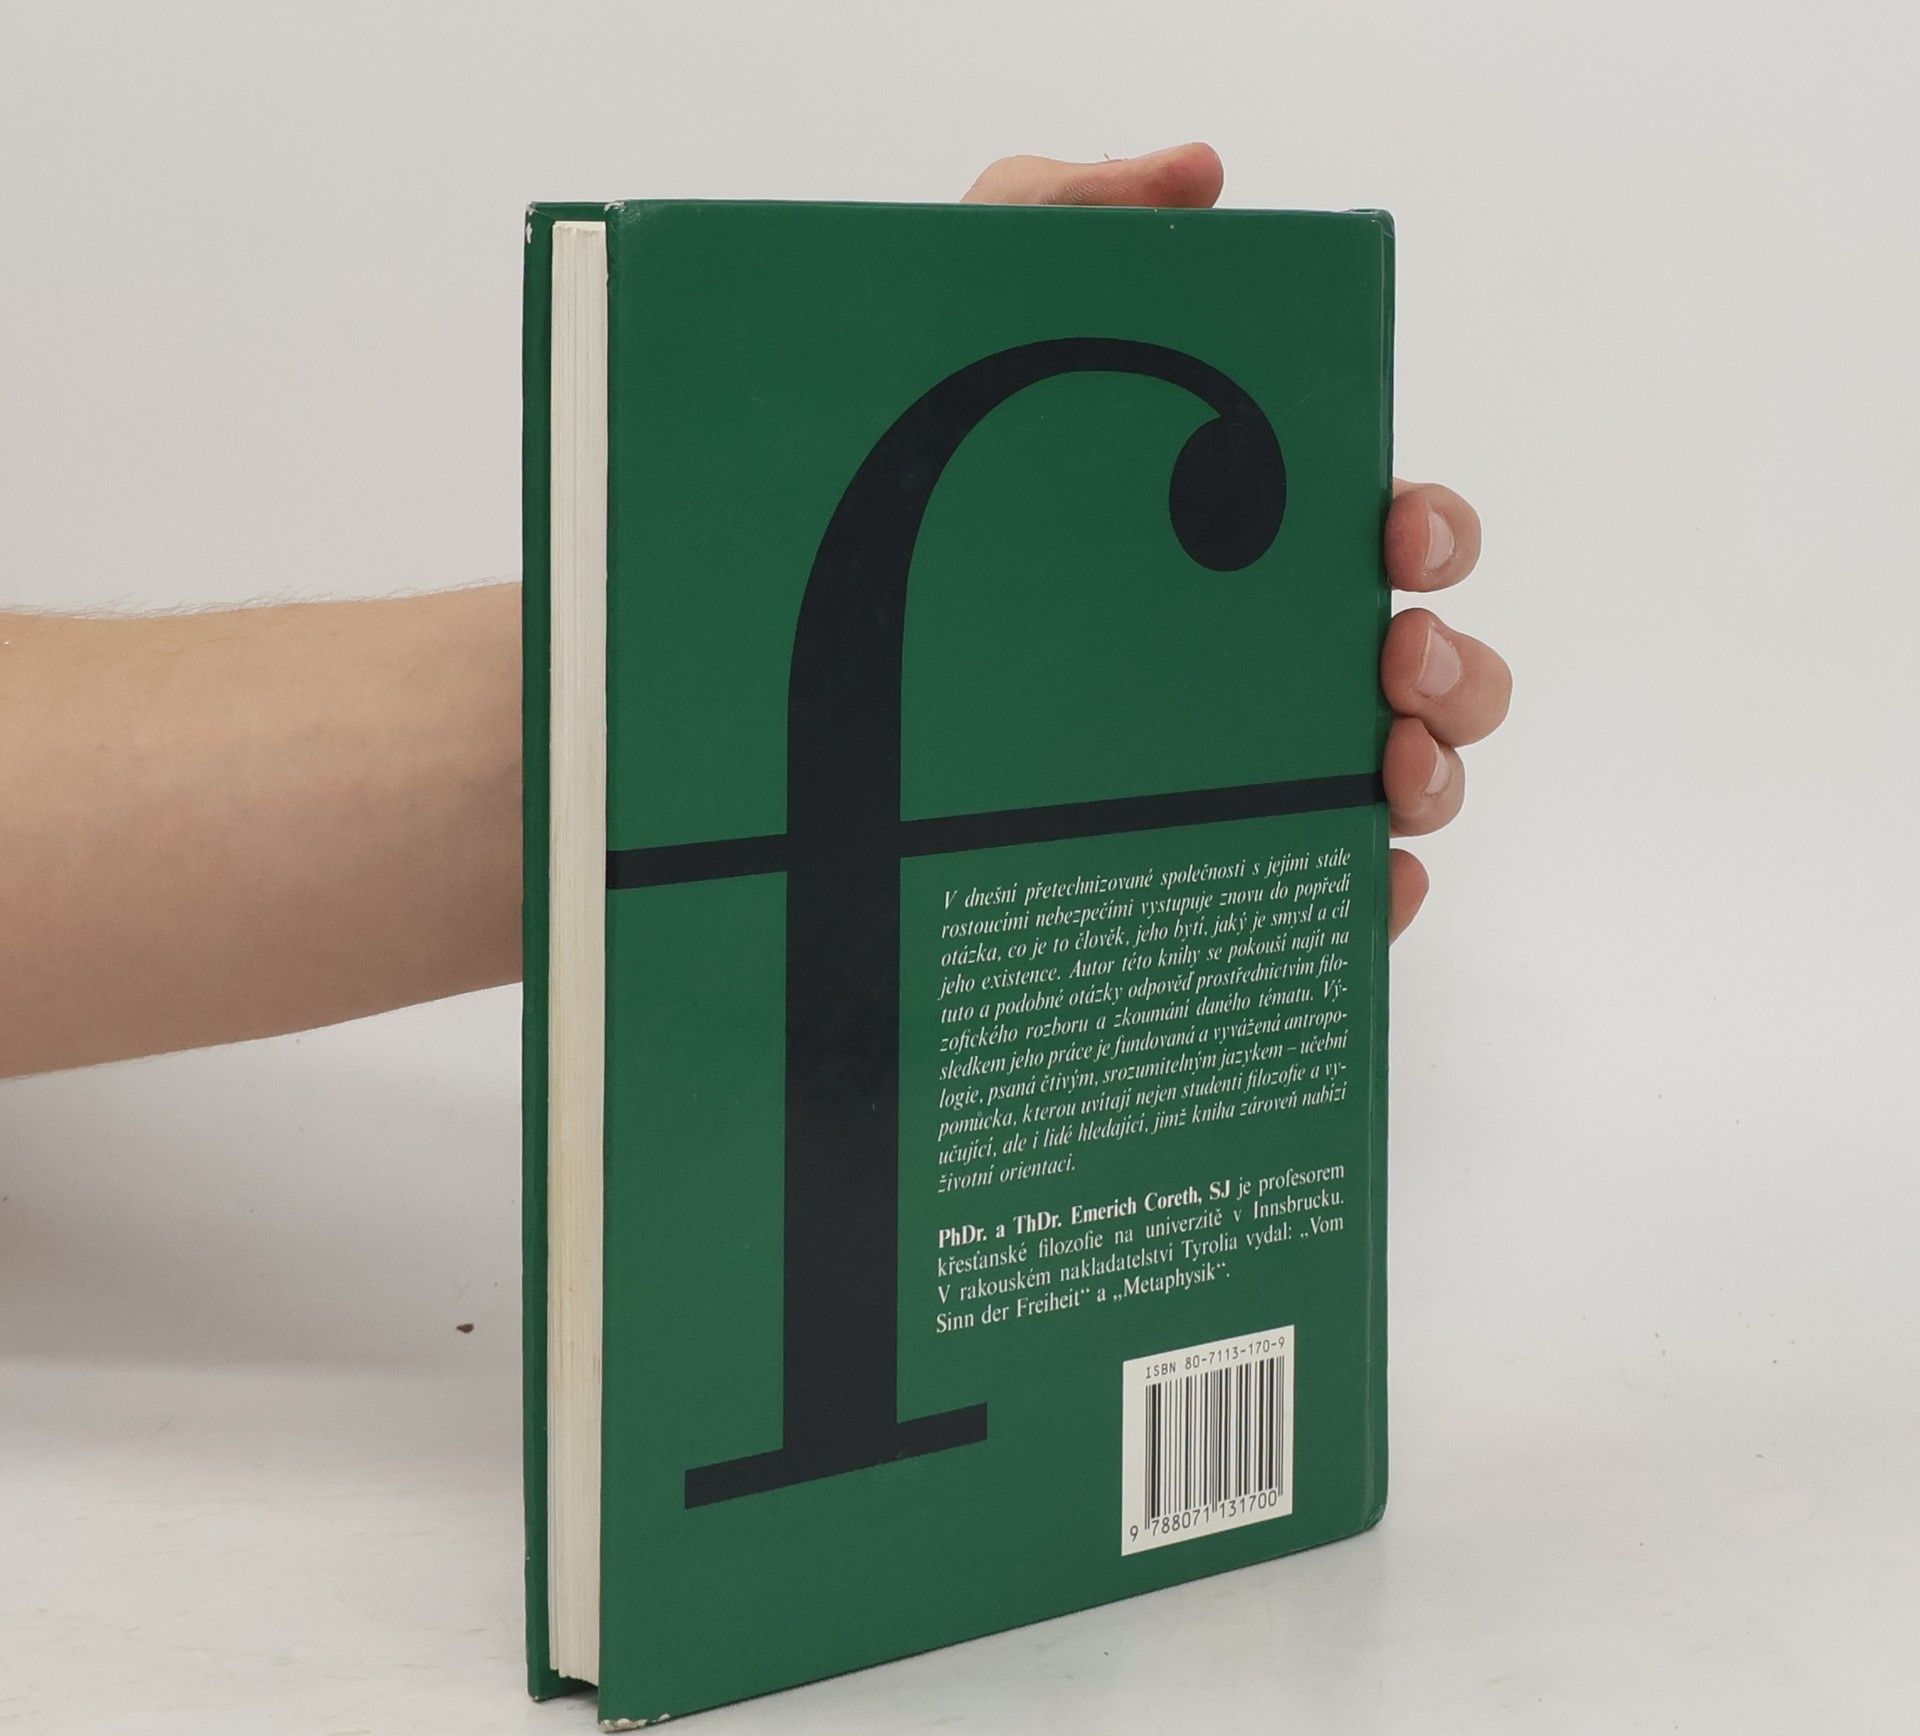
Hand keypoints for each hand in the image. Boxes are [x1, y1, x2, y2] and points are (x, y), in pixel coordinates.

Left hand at [965, 144, 1509, 938]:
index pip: (1394, 538)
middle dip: (1458, 666)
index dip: (1432, 534)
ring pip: (1405, 788)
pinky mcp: (1201, 869)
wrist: (788, 663)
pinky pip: (1322, 900)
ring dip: (1437, 778)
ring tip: (1386, 769)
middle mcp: (1266, 663)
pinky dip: (1372, 901)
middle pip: (1436, 673)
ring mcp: (1243, 772)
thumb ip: (1071, 214)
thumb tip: (1201, 176)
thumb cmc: (895, 486)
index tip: (1394, 533)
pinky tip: (1364, 887)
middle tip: (1394, 656)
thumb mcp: (967, 322)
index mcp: (1248, 549)